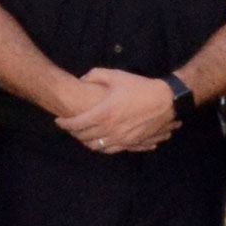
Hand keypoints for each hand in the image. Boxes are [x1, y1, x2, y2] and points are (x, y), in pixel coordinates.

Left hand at [56, 67, 178, 153]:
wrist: (166, 101)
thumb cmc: (140, 87)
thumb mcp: (116, 76)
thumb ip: (95, 75)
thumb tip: (82, 79)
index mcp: (103, 113)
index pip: (75, 124)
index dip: (64, 123)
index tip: (59, 121)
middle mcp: (110, 129)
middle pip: (83, 137)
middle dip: (74, 133)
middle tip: (71, 127)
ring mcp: (121, 138)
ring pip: (97, 147)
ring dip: (87, 142)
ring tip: (84, 135)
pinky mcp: (131, 143)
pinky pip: (112, 150)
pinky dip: (102, 147)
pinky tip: (101, 141)